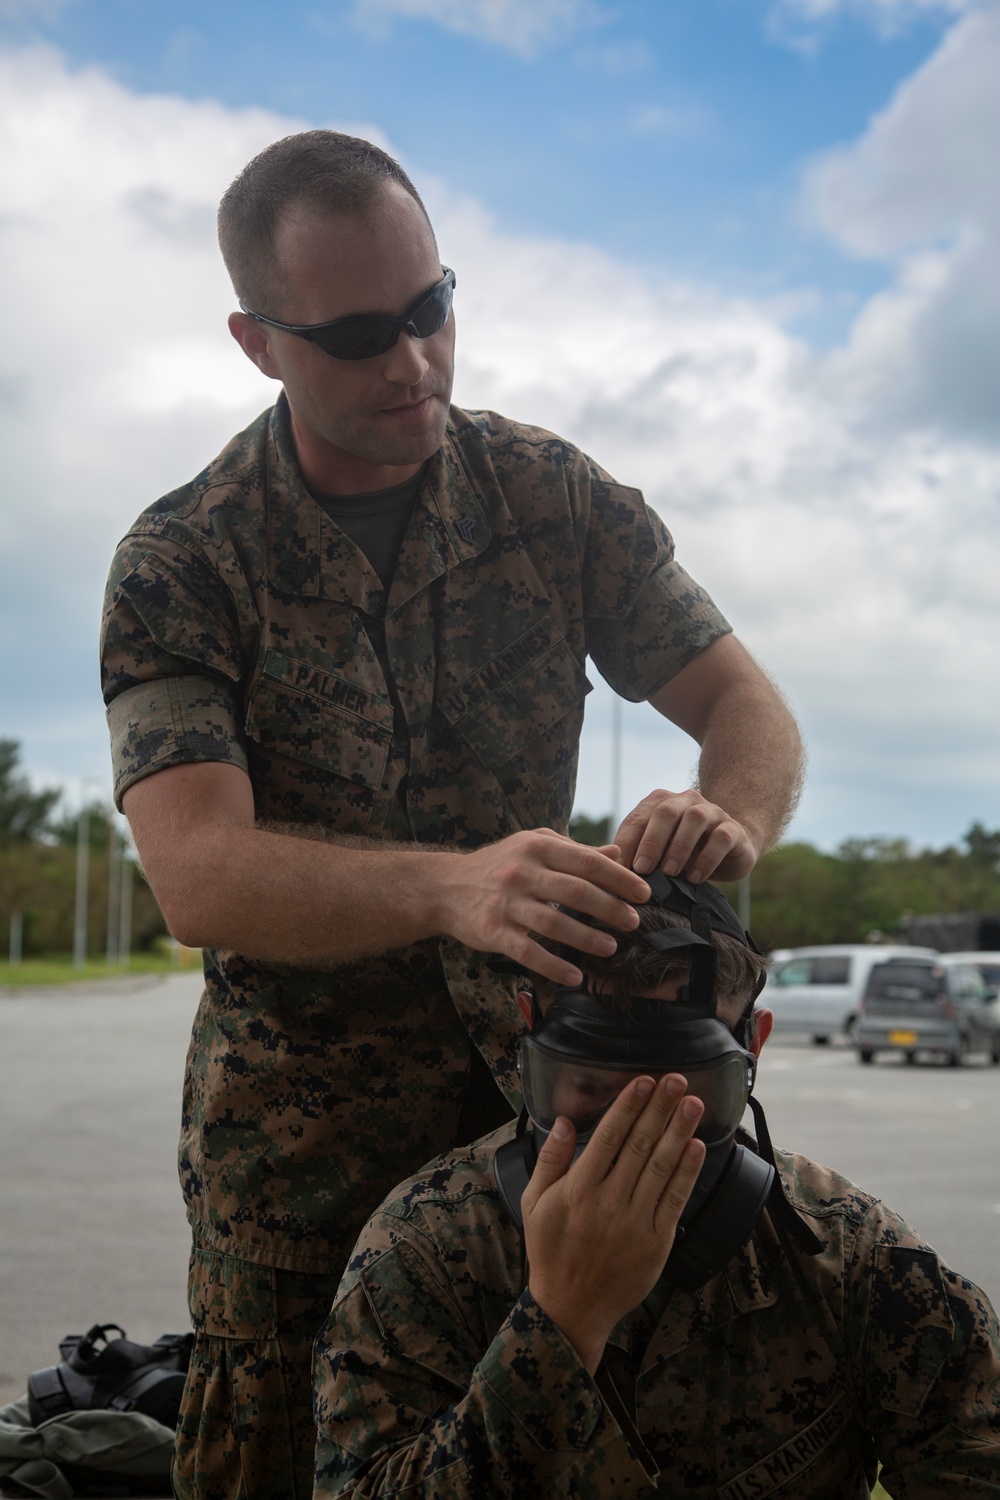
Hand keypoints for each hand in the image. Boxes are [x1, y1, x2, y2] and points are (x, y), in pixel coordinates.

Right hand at [437, 828, 650, 985]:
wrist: (445, 887)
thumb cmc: (498, 864)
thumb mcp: (534, 845)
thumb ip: (576, 850)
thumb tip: (618, 853)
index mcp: (538, 846)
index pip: (587, 862)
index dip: (619, 878)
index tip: (643, 894)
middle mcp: (522, 871)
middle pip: (577, 891)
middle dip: (611, 909)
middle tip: (633, 923)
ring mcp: (507, 902)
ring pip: (555, 923)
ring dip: (588, 939)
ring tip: (611, 948)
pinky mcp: (493, 931)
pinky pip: (529, 952)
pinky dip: (554, 966)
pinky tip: (575, 976)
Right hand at [522, 1074, 705, 1371]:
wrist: (571, 1308)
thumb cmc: (550, 1251)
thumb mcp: (534, 1203)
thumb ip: (551, 1160)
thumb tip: (565, 1121)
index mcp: (578, 1190)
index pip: (608, 1137)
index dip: (628, 1107)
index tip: (644, 1081)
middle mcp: (608, 1202)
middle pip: (638, 1146)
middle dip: (659, 1109)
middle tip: (676, 1079)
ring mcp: (634, 1223)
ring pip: (660, 1168)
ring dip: (678, 1132)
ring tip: (692, 1103)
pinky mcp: (656, 1242)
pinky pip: (674, 1201)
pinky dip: (687, 1173)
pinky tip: (698, 1147)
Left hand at [614, 788, 756, 882]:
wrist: (731, 848)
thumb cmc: (684, 852)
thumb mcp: (659, 852)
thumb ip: (637, 856)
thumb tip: (611, 877)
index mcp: (661, 803)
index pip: (638, 817)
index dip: (628, 842)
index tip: (619, 868)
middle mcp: (686, 801)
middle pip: (666, 812)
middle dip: (651, 842)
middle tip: (642, 870)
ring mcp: (712, 812)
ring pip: (695, 819)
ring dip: (679, 846)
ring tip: (670, 873)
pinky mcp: (733, 829)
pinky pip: (721, 838)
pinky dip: (707, 858)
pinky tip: (695, 877)